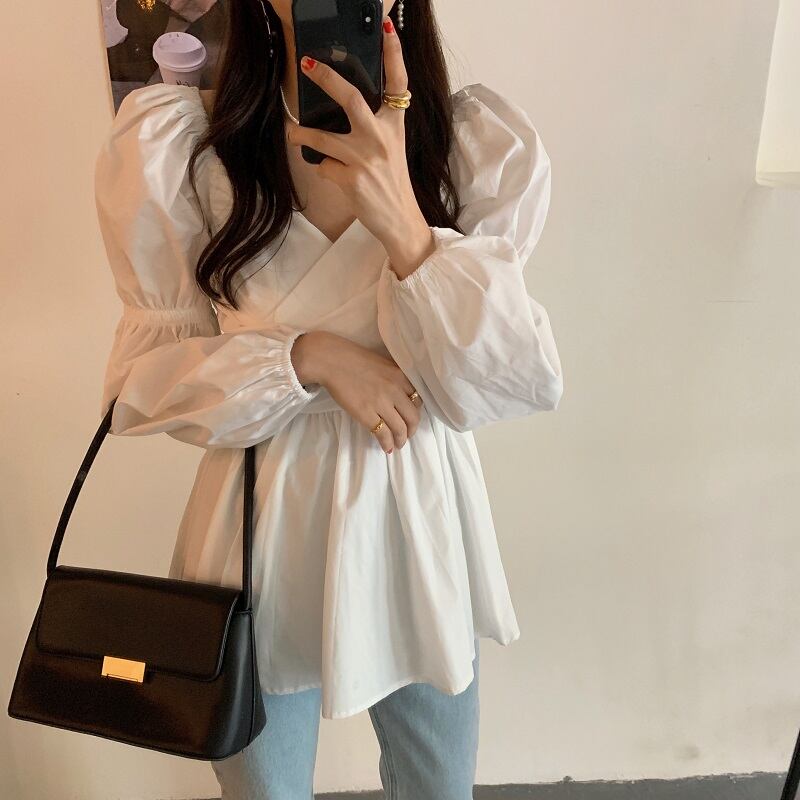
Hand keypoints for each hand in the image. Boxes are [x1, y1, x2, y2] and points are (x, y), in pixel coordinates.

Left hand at [285, 17, 436, 278]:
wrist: (400, 220)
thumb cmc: (392, 182)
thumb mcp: (391, 148)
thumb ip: (375, 126)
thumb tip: (342, 105)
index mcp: (395, 126)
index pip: (398, 83)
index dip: (393, 54)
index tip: (386, 27)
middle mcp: (381, 138)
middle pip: (351, 99)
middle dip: (326, 79)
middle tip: (306, 64)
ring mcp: (365, 159)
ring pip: (322, 137)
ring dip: (302, 135)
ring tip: (293, 133)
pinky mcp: (351, 180)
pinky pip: (323, 166)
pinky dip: (323, 169)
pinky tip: (333, 176)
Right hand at [291, 331, 421, 453]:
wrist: (330, 361)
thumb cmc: (353, 359)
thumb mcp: (382, 364)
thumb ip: (394, 378)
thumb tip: (400, 395)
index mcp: (400, 376)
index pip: (418, 399)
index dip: (416, 411)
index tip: (410, 417)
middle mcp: (395, 390)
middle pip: (413, 417)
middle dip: (412, 429)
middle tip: (407, 435)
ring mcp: (381, 403)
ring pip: (400, 428)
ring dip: (401, 440)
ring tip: (398, 444)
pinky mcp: (366, 414)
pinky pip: (383, 434)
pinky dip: (387, 443)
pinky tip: (387, 448)